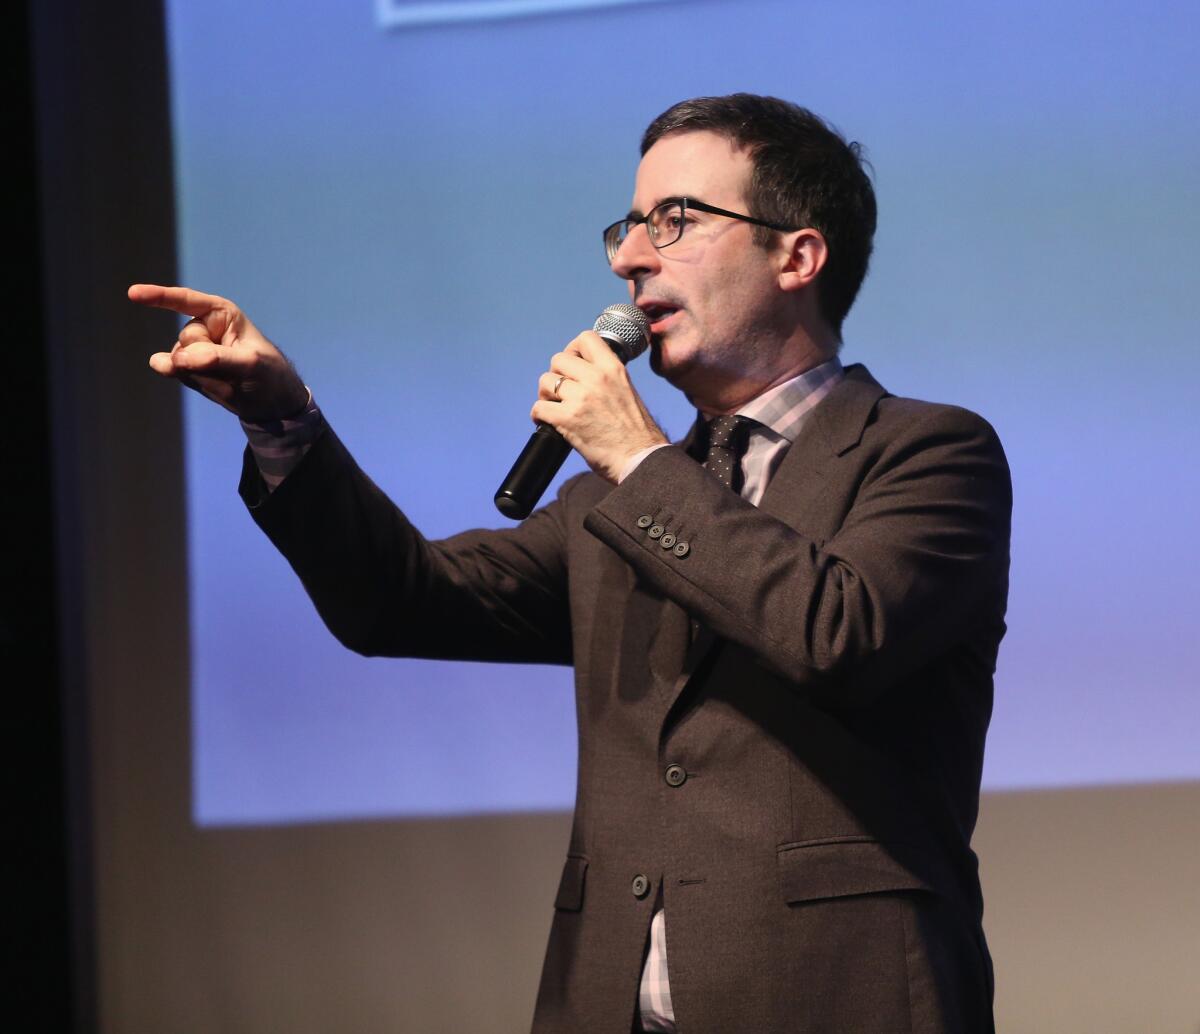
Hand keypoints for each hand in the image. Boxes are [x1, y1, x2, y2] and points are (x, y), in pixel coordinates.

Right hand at [129, 283, 308, 422]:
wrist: (271, 404)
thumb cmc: (269, 374)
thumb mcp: (251, 364)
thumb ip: (215, 359)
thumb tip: (176, 360)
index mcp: (221, 314)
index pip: (186, 301)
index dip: (159, 297)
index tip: (133, 294)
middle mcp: (203, 327)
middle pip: (185, 340)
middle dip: (206, 359)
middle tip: (235, 372)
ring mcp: (192, 349)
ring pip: (178, 360)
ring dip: (203, 374)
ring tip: (230, 380)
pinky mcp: (186, 369)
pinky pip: (175, 372)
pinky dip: (188, 379)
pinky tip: (196, 379)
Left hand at [530, 331, 667, 482]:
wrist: (641, 459)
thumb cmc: (636, 433)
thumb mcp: (627, 391)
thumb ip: (606, 378)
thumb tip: (582, 375)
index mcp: (614, 368)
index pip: (586, 338)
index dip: (572, 349)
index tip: (572, 365)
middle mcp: (597, 378)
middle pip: (558, 359)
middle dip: (556, 374)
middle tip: (561, 392)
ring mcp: (581, 397)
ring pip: (545, 381)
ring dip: (545, 395)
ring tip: (555, 407)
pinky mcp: (567, 419)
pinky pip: (539, 407)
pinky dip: (538, 415)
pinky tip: (547, 422)